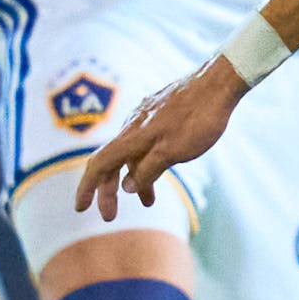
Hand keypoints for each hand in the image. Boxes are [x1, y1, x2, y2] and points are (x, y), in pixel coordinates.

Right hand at [77, 60, 245, 219]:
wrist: (219, 83)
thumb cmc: (198, 118)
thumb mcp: (173, 152)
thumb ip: (147, 171)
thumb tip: (126, 187)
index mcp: (132, 136)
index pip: (99, 165)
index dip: (87, 188)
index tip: (79, 209)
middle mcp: (132, 126)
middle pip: (111, 162)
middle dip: (108, 191)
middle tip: (111, 216)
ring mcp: (146, 118)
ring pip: (130, 153)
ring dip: (133, 179)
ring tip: (148, 201)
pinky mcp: (159, 114)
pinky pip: (143, 143)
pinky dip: (146, 162)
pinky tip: (160, 169)